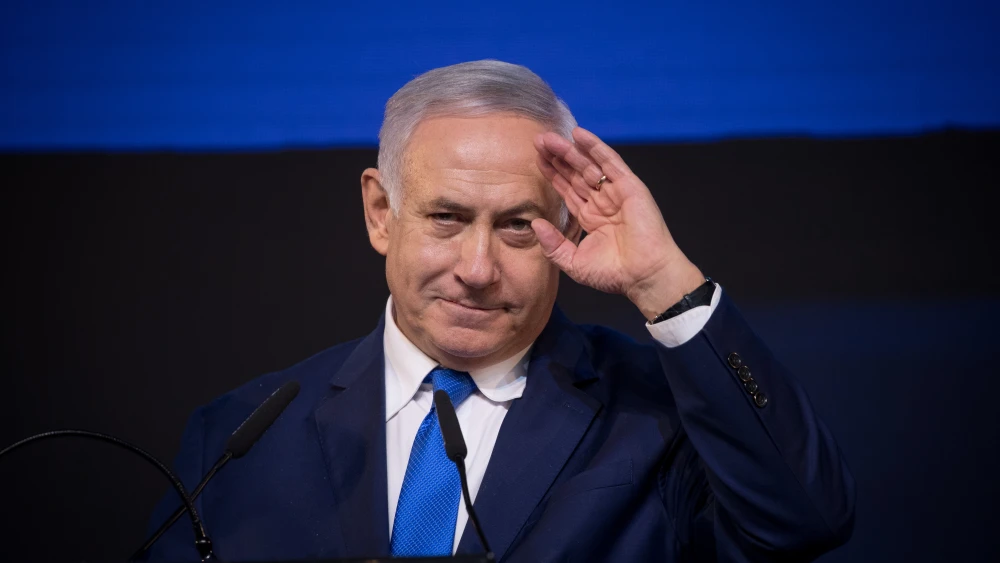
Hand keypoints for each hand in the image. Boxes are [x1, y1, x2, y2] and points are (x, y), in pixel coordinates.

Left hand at [532, 127, 704, 320]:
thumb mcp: (574, 262)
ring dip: (570, 150)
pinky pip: (611, 162)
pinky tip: (579, 135)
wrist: (644, 276)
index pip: (569, 190)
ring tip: (549, 138)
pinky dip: (595, 147)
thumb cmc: (614, 274)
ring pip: (589, 166)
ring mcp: (617, 193)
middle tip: (538, 141)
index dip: (553, 175)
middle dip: (558, 158)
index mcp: (592, 218)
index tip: (537, 160)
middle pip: (576, 174)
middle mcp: (603, 203)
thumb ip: (553, 245)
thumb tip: (535, 224)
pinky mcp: (630, 187)